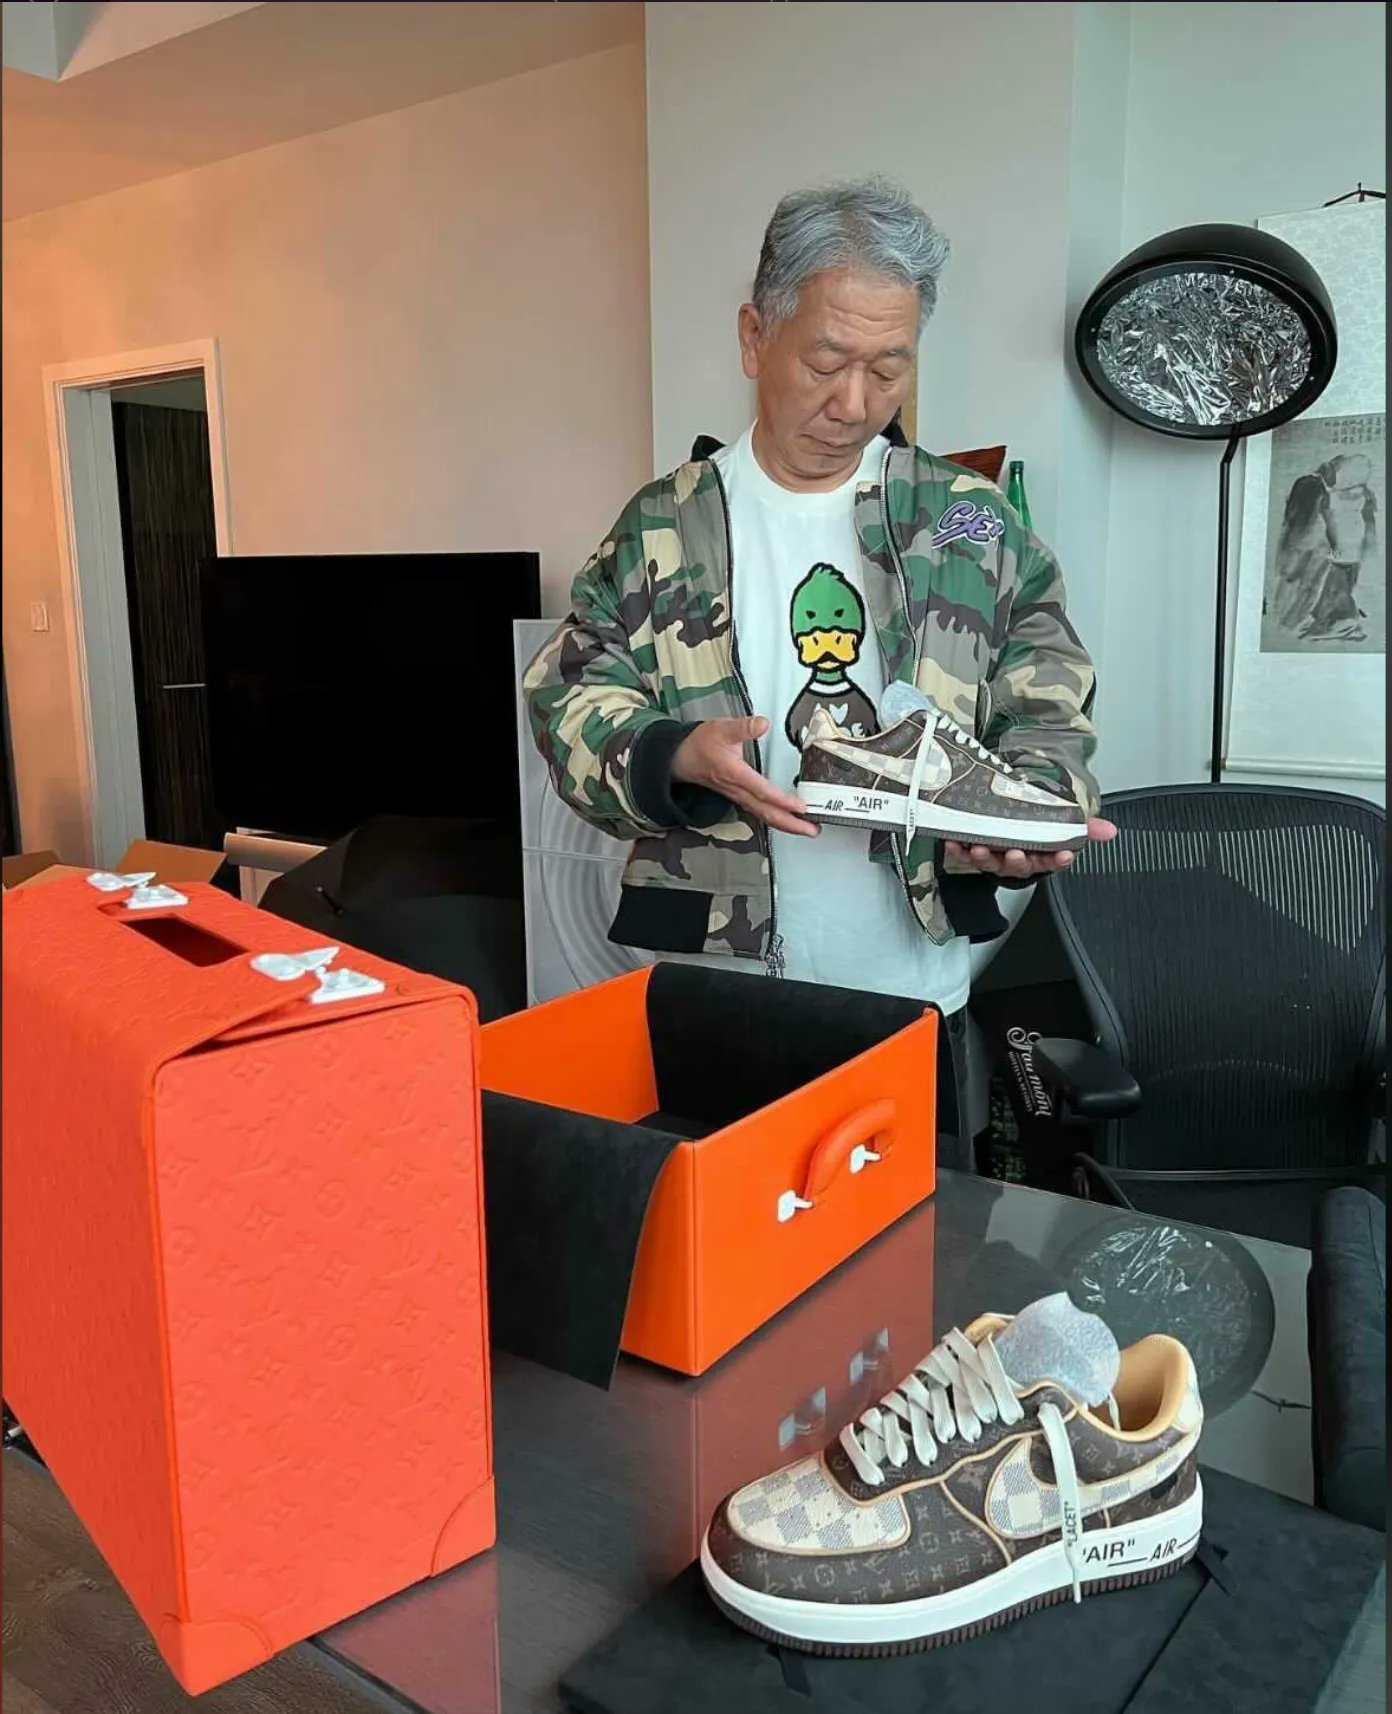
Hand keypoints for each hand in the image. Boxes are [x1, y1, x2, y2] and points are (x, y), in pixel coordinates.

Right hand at [672, 716, 819, 836]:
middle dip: (791, 824)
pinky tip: (787, 821)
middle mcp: (738, 790)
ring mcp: (739, 797)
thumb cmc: (700, 745)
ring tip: (806, 830)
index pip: (763, 791)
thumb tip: (762, 724)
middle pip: (767, 812)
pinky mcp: (739, 797)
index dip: (783, 801)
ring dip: (786, 825)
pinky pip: (760, 812)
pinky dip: (776, 819)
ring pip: (764, 815)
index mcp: (735, 774)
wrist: (680, 759)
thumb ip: (743, 727)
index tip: (801, 807)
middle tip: (813, 830)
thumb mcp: (721, 729)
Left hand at [945, 816, 1116, 879]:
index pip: (1054, 861)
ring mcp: (995, 857)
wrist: (1005, 818)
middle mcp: (1018, 859)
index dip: (1058, 860)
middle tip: (1015, 853)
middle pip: (1020, 865)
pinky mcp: (974, 852)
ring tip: (981, 849)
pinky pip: (964, 854)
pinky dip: (958, 850)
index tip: (1064, 854)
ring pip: (991, 863)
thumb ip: (1085, 826)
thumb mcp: (1060, 823)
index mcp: (1040, 855)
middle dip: (1017, 860)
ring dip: (985, 857)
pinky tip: (955, 843)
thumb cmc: (1032, 825)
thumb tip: (1111, 830)